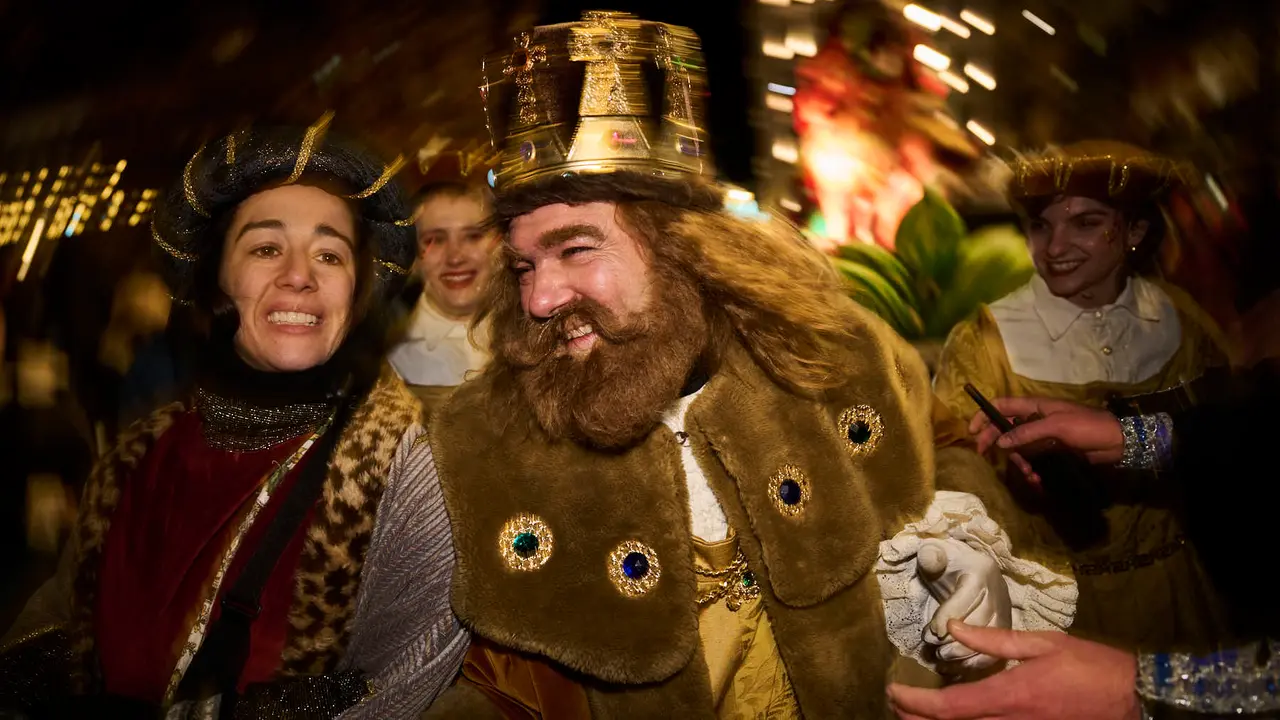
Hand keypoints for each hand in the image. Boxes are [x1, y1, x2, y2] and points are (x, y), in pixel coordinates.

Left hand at [887, 621, 1139, 719]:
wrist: (1133, 697)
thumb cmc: (1090, 666)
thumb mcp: (1041, 643)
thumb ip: (992, 639)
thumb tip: (952, 626)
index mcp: (1010, 695)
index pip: (949, 706)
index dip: (915, 703)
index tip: (893, 691)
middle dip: (917, 719)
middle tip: (896, 704)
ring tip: (915, 714)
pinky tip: (956, 719)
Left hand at [916, 540, 1011, 675]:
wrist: (965, 569)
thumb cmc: (947, 563)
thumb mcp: (936, 554)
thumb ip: (931, 556)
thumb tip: (929, 559)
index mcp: (982, 571)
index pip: (968, 596)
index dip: (950, 614)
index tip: (932, 632)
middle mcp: (998, 593)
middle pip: (982, 621)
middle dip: (956, 639)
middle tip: (935, 648)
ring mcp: (1005, 613)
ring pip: (992, 639)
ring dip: (966, 654)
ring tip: (942, 659)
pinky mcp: (1004, 630)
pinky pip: (997, 651)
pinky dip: (976, 663)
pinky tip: (956, 668)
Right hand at [968, 397, 1124, 482]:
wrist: (1117, 442)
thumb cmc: (1087, 426)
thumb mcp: (1056, 427)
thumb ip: (1027, 433)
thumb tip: (1000, 441)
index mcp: (1034, 407)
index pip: (1001, 405)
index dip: (984, 415)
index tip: (972, 431)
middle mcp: (1035, 419)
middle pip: (1004, 428)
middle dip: (994, 442)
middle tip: (985, 456)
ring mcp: (1042, 436)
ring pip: (1018, 448)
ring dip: (1019, 463)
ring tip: (1028, 475)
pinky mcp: (1051, 451)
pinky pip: (1033, 460)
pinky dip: (1032, 471)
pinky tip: (1037, 481)